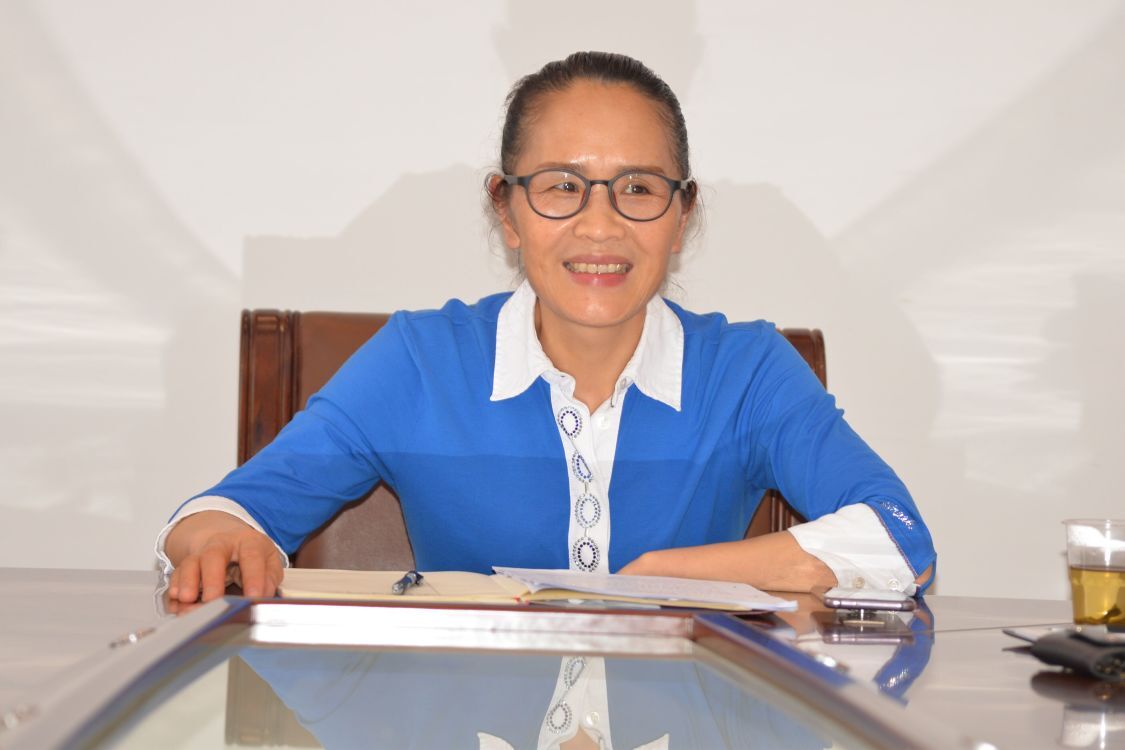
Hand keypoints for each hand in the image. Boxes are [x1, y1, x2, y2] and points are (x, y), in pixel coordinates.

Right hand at [165, 511, 282, 603]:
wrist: (230, 541)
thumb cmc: (252, 556)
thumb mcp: (269, 562)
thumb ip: (269, 579)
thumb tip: (262, 597)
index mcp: (249, 542)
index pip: (252, 556)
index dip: (254, 577)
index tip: (254, 596)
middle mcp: (222, 544)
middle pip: (214, 555)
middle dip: (212, 578)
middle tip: (212, 599)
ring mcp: (201, 554)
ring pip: (191, 563)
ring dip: (187, 583)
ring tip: (187, 600)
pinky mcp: (186, 567)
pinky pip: (177, 576)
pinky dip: (176, 590)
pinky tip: (176, 603)